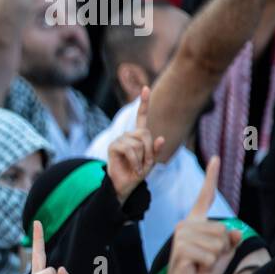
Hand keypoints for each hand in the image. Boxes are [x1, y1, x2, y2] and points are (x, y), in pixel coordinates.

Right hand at [106, 85, 163, 201]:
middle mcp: (128, 135)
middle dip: (150, 150)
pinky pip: (130, 149)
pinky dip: (135, 160)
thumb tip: (161, 137)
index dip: (143, 103)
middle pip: (145, 134)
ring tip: (138, 167)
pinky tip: (134, 168)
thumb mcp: (151, 162)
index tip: (145, 88)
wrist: (124, 185)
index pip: (141, 117)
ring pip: (138, 143)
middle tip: (146, 164)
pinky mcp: (113, 146)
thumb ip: (156, 150)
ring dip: (142, 158)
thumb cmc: (137, 173)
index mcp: (138, 136)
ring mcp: (120, 140)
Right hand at [161, 158, 240, 273]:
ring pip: (219, 242)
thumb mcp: (223, 254)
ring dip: (215, 257)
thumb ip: (231, 241)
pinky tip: (195, 267)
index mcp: (195, 222)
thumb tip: (235, 231)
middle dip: (222, 248)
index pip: (205, 196)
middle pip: (223, 229)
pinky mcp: (181, 248)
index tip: (215, 158)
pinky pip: (210, 254)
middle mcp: (186, 224)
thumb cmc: (201, 271)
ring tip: (200, 263)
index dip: (211, 177)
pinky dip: (208, 264)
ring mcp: (181, 235)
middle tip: (206, 258)